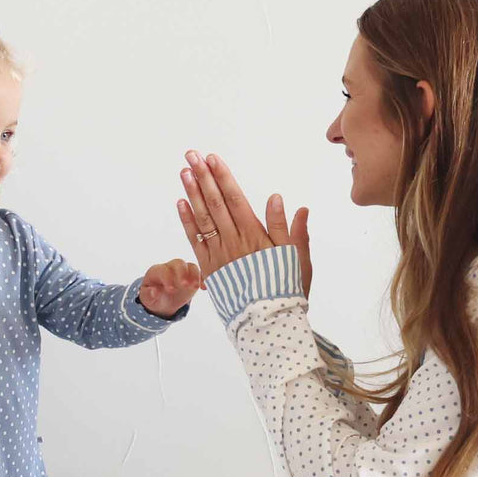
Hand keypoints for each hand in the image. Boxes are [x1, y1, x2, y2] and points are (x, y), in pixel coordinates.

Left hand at [138, 259, 201, 315]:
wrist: (162, 300)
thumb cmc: (152, 297)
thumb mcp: (147, 298)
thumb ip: (149, 294)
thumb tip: (154, 292)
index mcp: (157, 271)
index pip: (163, 270)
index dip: (167, 278)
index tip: (171, 290)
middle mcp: (170, 268)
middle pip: (178, 263)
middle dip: (182, 273)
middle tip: (184, 285)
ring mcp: (182, 271)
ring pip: (190, 266)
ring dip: (195, 275)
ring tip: (195, 287)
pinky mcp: (192, 277)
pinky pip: (199, 274)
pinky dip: (203, 280)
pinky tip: (203, 288)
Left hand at [177, 150, 312, 296]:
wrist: (268, 322)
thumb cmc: (286, 290)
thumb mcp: (295, 257)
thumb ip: (287, 228)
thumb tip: (278, 199)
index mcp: (254, 235)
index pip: (234, 198)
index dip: (222, 177)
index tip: (212, 158)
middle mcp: (233, 241)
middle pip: (215, 203)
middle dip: (203, 177)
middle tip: (192, 155)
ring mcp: (219, 255)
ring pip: (203, 218)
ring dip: (193, 193)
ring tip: (184, 172)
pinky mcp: (209, 269)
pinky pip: (195, 241)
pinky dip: (188, 221)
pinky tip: (182, 204)